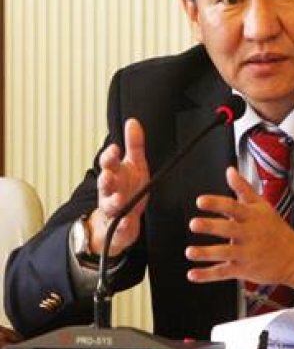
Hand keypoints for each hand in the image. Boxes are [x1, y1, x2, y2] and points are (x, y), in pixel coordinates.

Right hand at [88, 118, 149, 255]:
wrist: (120, 220)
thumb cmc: (127, 188)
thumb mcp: (134, 164)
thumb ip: (134, 145)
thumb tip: (133, 122)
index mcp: (115, 174)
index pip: (108, 162)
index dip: (110, 155)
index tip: (115, 148)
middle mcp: (110, 191)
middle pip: (104, 183)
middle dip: (105, 178)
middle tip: (108, 174)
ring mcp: (114, 209)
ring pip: (109, 205)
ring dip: (113, 201)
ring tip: (118, 199)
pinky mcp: (120, 226)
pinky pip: (121, 226)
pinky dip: (123, 225)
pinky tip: (127, 222)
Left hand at [186, 166, 293, 298]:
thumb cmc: (275, 229)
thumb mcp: (262, 205)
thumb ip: (243, 188)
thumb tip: (229, 170)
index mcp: (252, 217)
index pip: (233, 207)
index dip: (216, 203)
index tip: (201, 201)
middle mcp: (248, 234)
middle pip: (228, 229)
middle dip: (210, 227)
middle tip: (194, 224)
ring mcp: (246, 253)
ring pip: (224, 254)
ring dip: (206, 253)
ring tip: (190, 251)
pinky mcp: (243, 270)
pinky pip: (223, 273)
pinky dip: (207, 275)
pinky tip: (193, 274)